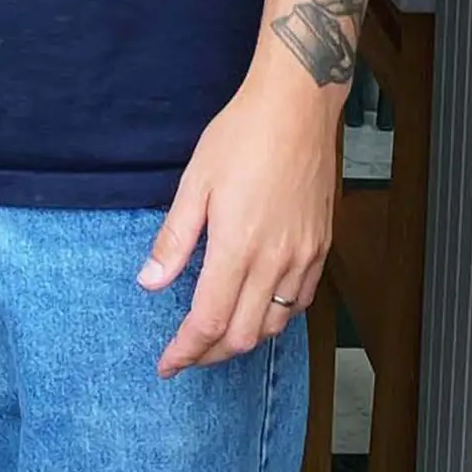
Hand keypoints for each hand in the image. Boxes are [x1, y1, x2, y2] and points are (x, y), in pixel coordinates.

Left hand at [140, 59, 339, 378]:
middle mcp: (276, 260)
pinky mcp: (321, 247)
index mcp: (238, 246)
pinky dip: (275, 318)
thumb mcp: (195, 181)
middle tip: (185, 353)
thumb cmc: (242, 135)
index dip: (186, 350)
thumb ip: (174, 239)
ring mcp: (304, 257)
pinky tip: (257, 308)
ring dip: (243, 339)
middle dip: (210, 354)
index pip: (209, 321)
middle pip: (244, 336)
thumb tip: (150, 282)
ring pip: (274, 325)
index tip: (167, 364)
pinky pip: (300, 302)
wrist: (298, 107)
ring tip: (216, 335)